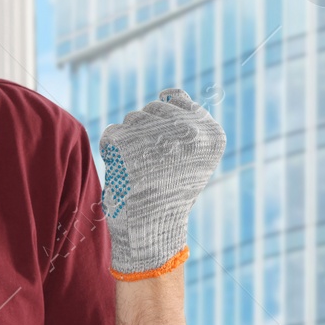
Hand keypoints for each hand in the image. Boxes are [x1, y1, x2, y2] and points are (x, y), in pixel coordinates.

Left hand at [97, 88, 224, 278]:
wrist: (153, 230)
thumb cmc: (171, 193)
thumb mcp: (195, 158)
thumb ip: (191, 123)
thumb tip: (170, 94)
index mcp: (212, 135)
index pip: (177, 99)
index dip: (164, 122)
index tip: (164, 149)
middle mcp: (190, 132)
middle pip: (152, 108)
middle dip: (145, 131)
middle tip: (150, 165)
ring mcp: (159, 136)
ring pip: (131, 118)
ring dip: (129, 141)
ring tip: (140, 170)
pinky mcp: (128, 145)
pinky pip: (112, 133)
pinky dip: (112, 151)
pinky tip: (124, 171)